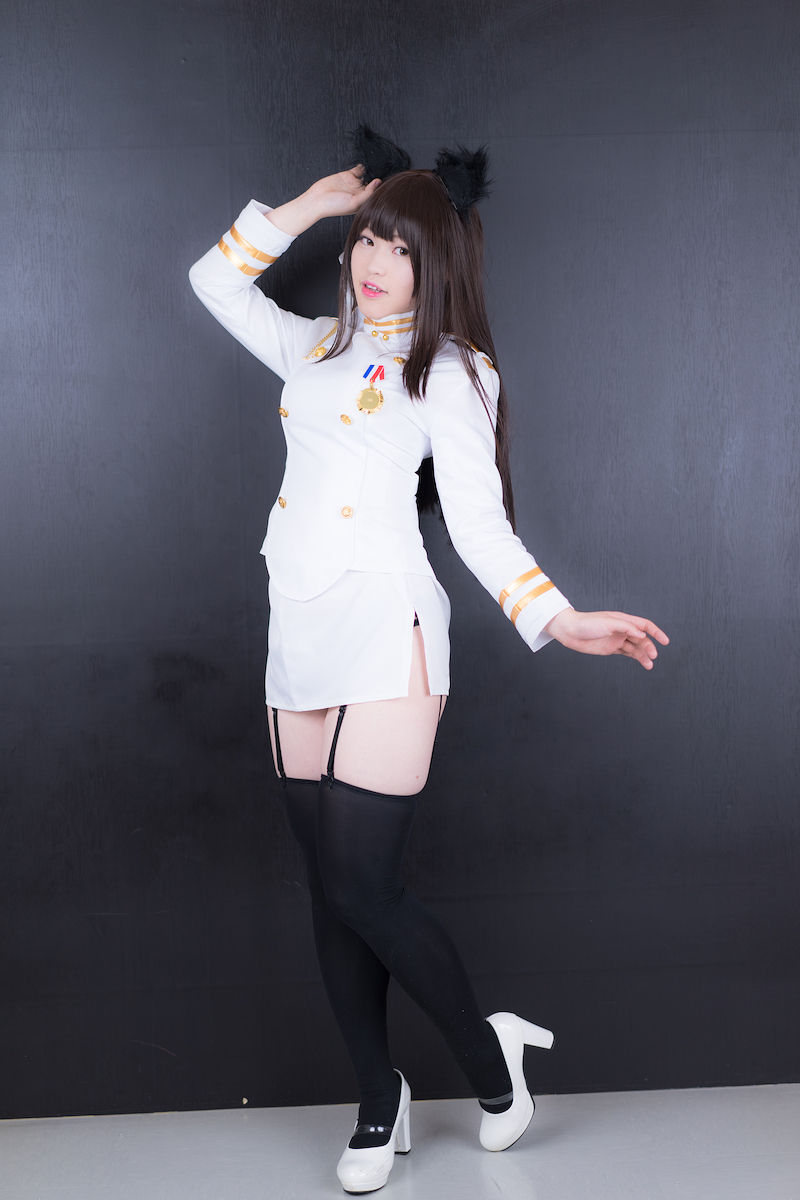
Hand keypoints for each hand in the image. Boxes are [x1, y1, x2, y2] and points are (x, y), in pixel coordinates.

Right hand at [304, 166, 381, 218]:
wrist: (317, 200)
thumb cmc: (334, 206)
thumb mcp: (354, 202)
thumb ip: (368, 193)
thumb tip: (378, 182)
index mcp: (363, 202)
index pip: (376, 194)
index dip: (382, 188)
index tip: (388, 181)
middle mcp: (360, 193)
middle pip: (373, 184)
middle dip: (377, 178)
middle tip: (386, 170)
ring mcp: (353, 184)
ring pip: (366, 175)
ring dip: (371, 170)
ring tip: (378, 164)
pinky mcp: (347, 175)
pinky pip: (358, 169)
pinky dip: (362, 166)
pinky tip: (365, 164)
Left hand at [544, 607, 668, 669]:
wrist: (570, 631)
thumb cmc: (588, 623)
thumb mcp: (609, 623)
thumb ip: (627, 628)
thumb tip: (643, 635)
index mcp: (624, 620)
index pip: (645, 625)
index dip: (656, 632)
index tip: (665, 642)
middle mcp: (622, 630)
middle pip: (642, 638)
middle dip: (649, 647)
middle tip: (653, 656)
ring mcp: (617, 639)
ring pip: (636, 648)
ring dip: (644, 655)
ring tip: (649, 665)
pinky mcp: (611, 648)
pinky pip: (627, 653)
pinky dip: (636, 658)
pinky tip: (643, 663)